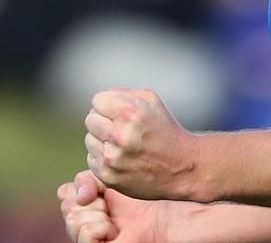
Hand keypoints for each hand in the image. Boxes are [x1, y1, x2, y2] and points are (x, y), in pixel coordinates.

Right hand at [58, 171, 167, 242]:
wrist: (158, 217)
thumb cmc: (135, 200)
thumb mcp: (106, 180)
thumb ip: (85, 181)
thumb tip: (80, 198)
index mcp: (78, 207)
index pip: (64, 193)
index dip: (85, 186)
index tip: (105, 190)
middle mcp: (77, 225)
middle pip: (67, 207)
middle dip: (95, 202)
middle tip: (112, 208)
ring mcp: (84, 239)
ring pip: (74, 220)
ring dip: (99, 215)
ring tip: (114, 222)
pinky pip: (85, 233)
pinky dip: (101, 228)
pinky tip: (113, 232)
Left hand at [84, 88, 201, 200]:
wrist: (181, 167)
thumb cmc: (166, 131)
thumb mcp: (152, 102)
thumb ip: (124, 94)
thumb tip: (103, 96)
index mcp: (130, 113)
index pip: (97, 101)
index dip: (109, 105)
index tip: (121, 113)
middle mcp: (119, 135)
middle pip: (90, 119)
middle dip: (104, 121)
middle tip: (122, 129)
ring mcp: (112, 158)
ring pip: (90, 139)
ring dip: (102, 140)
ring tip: (123, 144)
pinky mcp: (108, 176)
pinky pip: (92, 158)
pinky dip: (104, 157)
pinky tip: (122, 158)